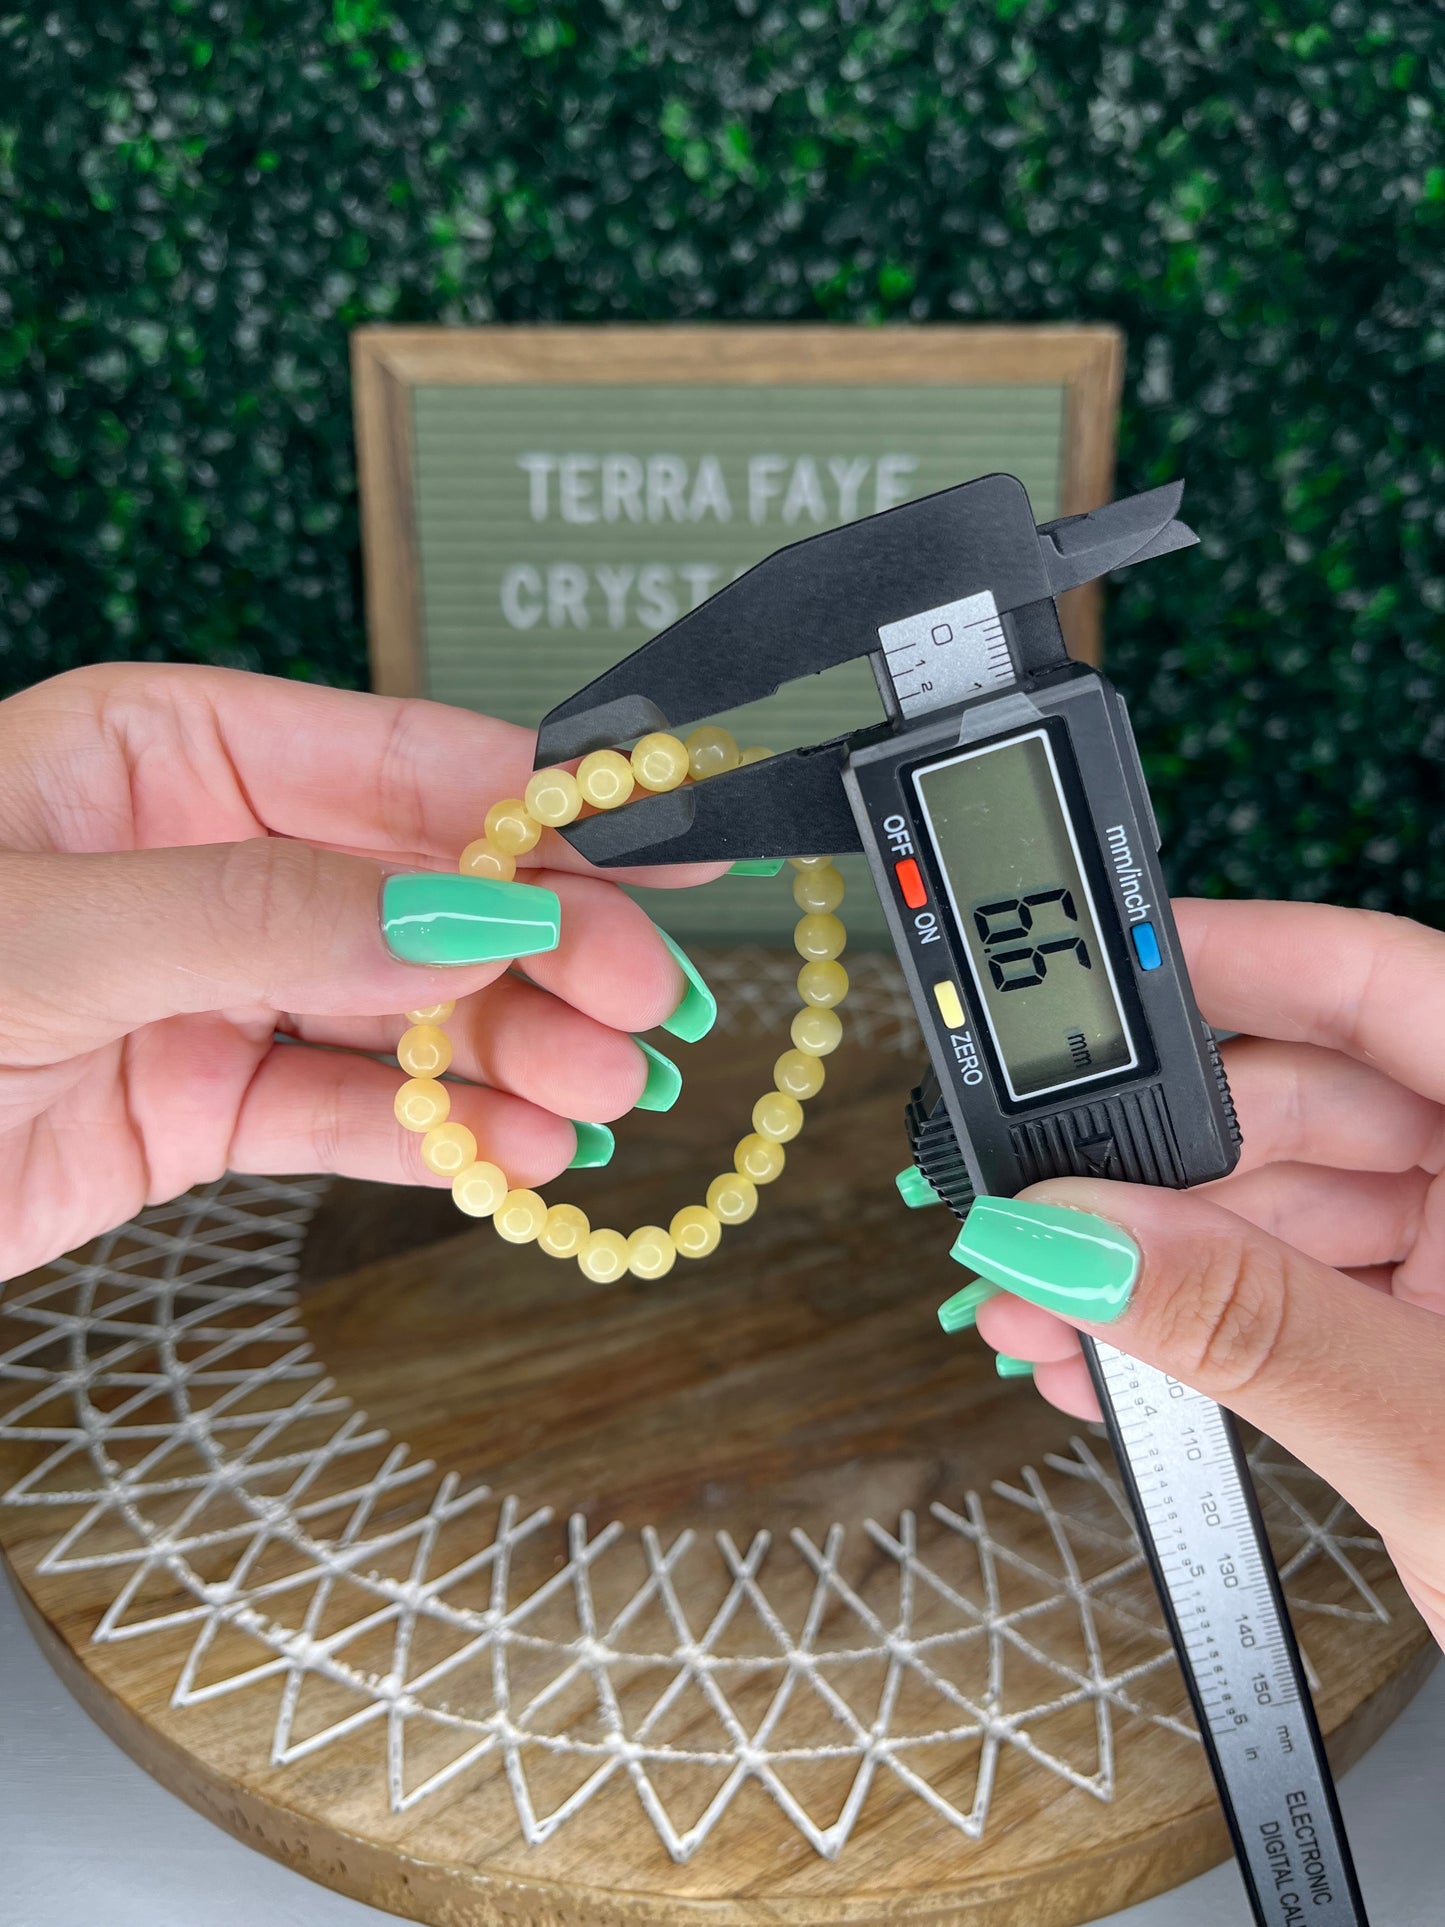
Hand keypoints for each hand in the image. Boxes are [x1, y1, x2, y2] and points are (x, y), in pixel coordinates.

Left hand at [0, 664, 717, 1280]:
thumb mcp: (56, 929)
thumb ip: (273, 914)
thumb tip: (476, 913)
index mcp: (170, 753)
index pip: (401, 763)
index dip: (547, 807)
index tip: (665, 846)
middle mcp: (208, 859)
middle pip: (428, 893)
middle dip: (548, 950)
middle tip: (652, 1010)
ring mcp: (210, 986)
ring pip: (405, 1011)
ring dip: (513, 1053)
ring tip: (605, 1100)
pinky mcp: (196, 1105)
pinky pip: (345, 1113)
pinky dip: (437, 1138)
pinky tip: (519, 1154)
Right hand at [936, 900, 1444, 1648]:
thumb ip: (1256, 1329)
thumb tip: (1077, 1233)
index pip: (1394, 987)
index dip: (1241, 957)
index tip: (1098, 978)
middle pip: (1310, 1109)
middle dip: (1151, 1163)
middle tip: (1033, 1200)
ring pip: (1285, 1212)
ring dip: (1147, 1261)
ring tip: (1041, 1310)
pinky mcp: (1439, 1345)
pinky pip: (1298, 1296)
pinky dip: (1201, 1325)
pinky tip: (1112, 1355)